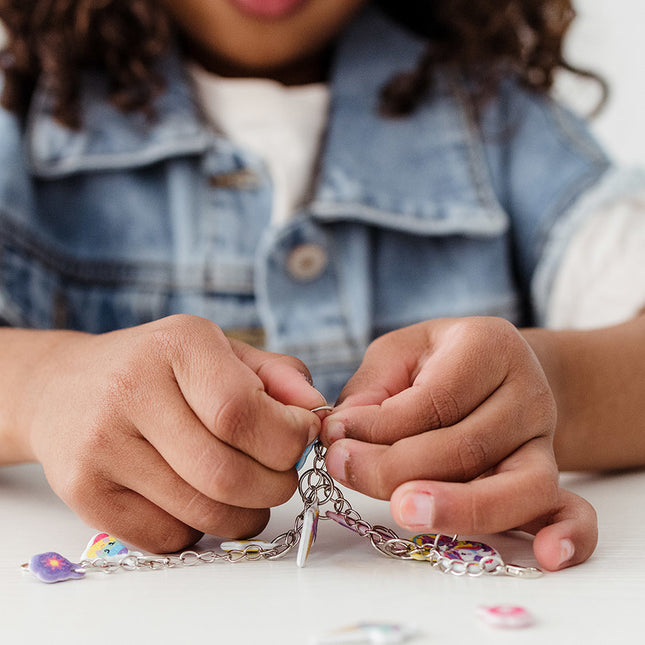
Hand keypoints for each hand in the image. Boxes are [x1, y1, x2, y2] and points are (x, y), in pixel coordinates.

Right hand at [25, 315, 325, 551]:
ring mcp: (102, 447)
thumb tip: (316, 412)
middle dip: (277, 485)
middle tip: (283, 475)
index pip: (243, 412)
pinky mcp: (85, 494)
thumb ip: (276, 375)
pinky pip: (169, 538)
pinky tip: (202, 501)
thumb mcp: (219, 350)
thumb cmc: (158, 368)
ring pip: (203, 513)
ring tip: (251, 493)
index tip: (303, 439)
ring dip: (247, 515)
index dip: (288, 438)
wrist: (63, 388)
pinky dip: (203, 530)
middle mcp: (131, 391)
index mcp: (177, 346)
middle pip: (227, 473)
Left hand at [320, 317, 597, 569]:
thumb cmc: (437, 362)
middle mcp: (526, 393)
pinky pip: (573, 511)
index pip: (435, 400)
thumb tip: (344, 433)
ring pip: (515, 485)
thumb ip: (371, 390)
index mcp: (488, 347)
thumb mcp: (399, 354)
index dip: (380, 427)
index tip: (335, 440)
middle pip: (467, 446)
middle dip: (397, 468)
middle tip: (345, 470)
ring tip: (405, 512)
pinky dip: (568, 535)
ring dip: (459, 507)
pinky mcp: (552, 477)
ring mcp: (543, 439)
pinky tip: (547, 556)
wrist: (496, 369)